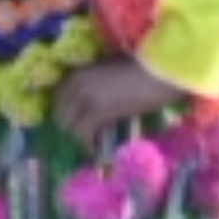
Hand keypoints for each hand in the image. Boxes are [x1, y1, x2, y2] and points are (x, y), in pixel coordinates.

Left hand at [51, 56, 190, 141]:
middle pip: (60, 116)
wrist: (160, 71)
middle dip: (71, 128)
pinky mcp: (97, 112)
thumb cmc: (142, 69)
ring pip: (69, 128)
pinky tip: (97, 149)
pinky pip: (83, 135)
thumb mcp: (110, 72)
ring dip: (80, 138)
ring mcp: (84, 98)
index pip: (58, 100)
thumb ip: (95, 84)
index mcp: (78, 73)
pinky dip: (89, 144)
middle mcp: (75, 85)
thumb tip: (92, 101)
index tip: (76, 123)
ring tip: (93, 143)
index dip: (66, 115)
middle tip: (84, 136)